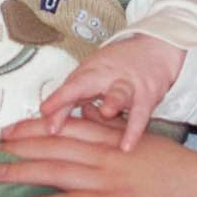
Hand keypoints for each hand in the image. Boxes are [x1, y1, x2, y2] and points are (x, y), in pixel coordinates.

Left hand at [0, 115, 196, 196]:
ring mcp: (108, 180)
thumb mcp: (139, 136)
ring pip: (57, 171)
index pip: (65, 128)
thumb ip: (110, 128)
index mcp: (111, 137)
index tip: (10, 129)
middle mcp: (105, 155)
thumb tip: (84, 115)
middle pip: (54, 146)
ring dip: (23, 171)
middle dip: (20, 146)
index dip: (33, 127)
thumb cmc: (173, 164)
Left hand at [39, 35, 186, 150]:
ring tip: (106, 111)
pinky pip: (140, 115)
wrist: (155, 50)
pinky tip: (126, 146)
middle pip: (83, 85)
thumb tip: (46, 124)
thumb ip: (72, 102)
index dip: (55, 100)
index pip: (66, 86)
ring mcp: (127, 84)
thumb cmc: (116, 68)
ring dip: (112, 100)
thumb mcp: (92, 80)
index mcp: (87, 72)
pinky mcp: (147, 95)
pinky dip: (133, 130)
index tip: (42, 112)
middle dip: (68, 98)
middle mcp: (105, 76)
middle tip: (55, 121)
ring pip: (119, 92)